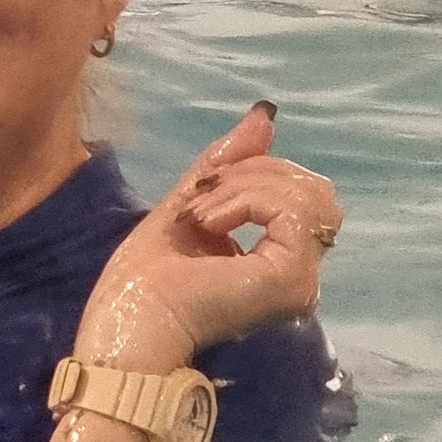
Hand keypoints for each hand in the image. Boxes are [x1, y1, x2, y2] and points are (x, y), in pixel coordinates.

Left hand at [73, 103, 340, 371]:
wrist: (129, 326)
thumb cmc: (144, 283)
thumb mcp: (188, 205)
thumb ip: (226, 166)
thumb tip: (265, 116)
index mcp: (278, 260)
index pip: (299, 192)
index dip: (255, 171)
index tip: (203, 191)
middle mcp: (299, 272)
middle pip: (312, 186)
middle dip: (253, 173)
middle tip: (202, 201)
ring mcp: (300, 278)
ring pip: (305, 192)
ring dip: (245, 185)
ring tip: (202, 215)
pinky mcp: (291, 277)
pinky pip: (290, 207)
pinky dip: (245, 200)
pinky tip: (209, 223)